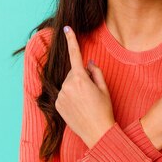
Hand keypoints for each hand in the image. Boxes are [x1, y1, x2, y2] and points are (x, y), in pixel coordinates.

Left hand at [55, 25, 114, 148]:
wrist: (97, 133)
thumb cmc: (104, 110)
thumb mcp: (104, 88)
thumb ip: (95, 71)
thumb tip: (87, 62)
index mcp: (81, 79)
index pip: (75, 55)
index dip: (71, 40)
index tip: (67, 29)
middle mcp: (67, 85)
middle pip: (74, 73)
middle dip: (82, 77)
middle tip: (93, 92)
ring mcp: (61, 96)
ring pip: (68, 83)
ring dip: (76, 87)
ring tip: (86, 102)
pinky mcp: (57, 104)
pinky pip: (64, 94)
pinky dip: (70, 97)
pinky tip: (79, 107)